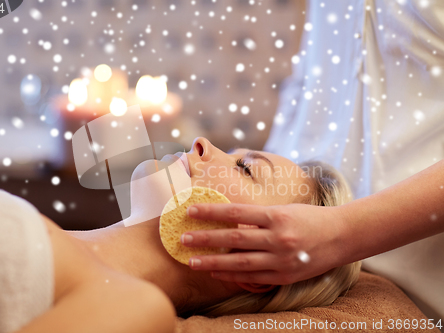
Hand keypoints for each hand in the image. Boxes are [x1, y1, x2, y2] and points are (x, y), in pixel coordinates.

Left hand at [181, 203, 348, 284]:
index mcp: (276, 216)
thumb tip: (229, 223)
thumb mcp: (284, 210)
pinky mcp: (285, 275)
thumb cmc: (310, 218)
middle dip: (205, 239)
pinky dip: (232, 276)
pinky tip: (216, 273)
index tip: (191, 211)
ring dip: (213, 262)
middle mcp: (277, 237)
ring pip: (239, 262)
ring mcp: (281, 259)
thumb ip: (258, 218)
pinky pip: (253, 277)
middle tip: (183, 238)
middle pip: (233, 238)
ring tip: (192, 261)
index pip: (235, 212)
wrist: (342, 236)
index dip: (211, 212)